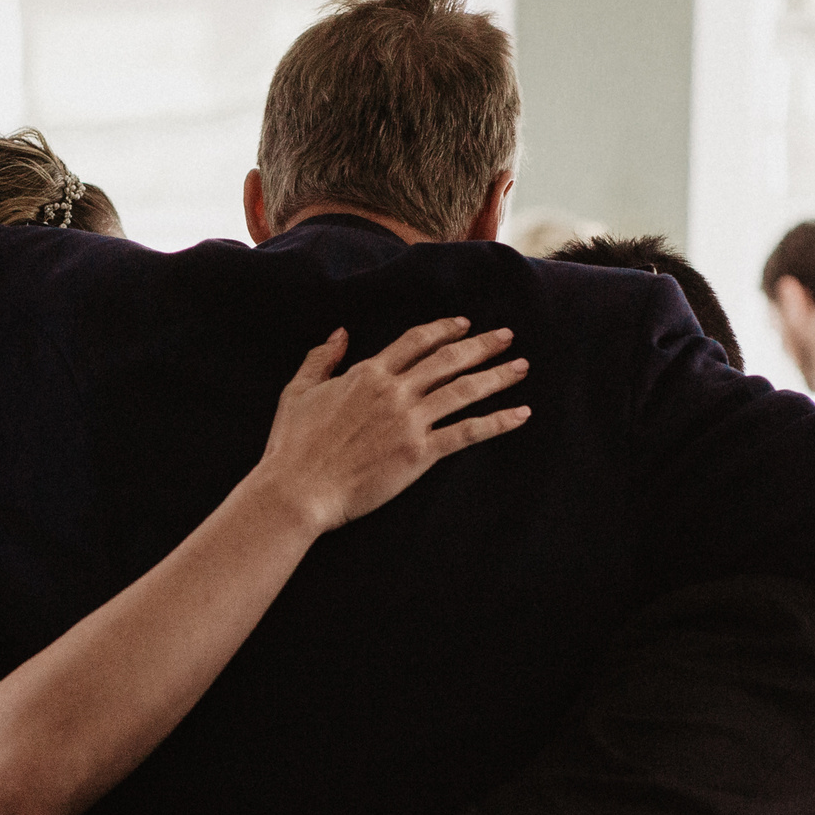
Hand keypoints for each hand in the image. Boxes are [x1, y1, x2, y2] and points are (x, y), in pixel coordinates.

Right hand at [253, 318, 530, 532]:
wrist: (298, 489)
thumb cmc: (292, 445)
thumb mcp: (299, 391)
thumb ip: (321, 358)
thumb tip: (340, 333)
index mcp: (368, 374)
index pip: (416, 342)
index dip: (444, 330)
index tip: (464, 324)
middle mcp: (394, 391)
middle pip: (449, 360)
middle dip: (482, 345)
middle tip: (507, 336)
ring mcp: (409, 421)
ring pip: (464, 390)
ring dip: (497, 376)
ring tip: (521, 367)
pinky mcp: (419, 453)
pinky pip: (467, 432)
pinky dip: (498, 422)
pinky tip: (520, 414)